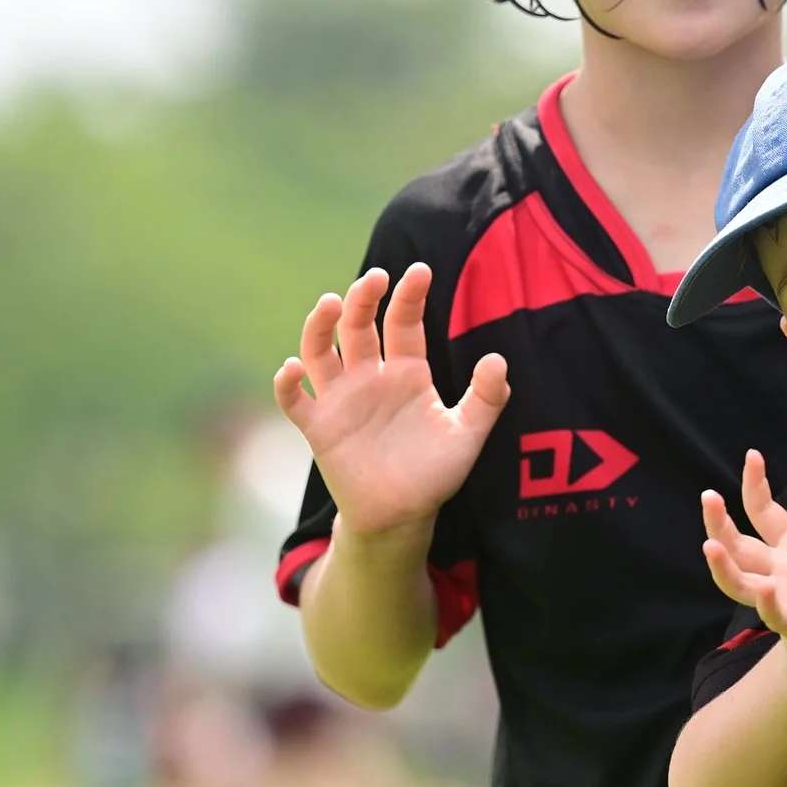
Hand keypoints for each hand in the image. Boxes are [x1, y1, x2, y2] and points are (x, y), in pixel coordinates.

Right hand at [271, 263, 509, 535]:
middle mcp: (370, 376)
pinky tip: (292, 368)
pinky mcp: (319, 428)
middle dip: (364, 299)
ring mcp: (341, 399)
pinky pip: (296, 401)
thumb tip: (498, 360)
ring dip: (320, 326)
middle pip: (359, 326)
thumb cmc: (435, 472)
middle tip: (374, 278)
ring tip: (331, 304)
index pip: (404, 323)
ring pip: (321, 351)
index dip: (409, 296)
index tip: (419, 271)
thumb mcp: (467, 435)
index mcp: (407, 372)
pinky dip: (288, 384)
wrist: (402, 515)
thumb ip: (486, 399)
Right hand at [702, 450, 786, 691]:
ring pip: (742, 582)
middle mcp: (778, 573)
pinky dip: (768, 603)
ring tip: (709, 545)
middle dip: (720, 523)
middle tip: (708, 497)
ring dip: (725, 565)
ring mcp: (781, 600)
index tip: (752, 456)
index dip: (756, 488)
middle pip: (739, 546)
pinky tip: (765, 591)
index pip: (766, 515)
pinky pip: (775, 614)